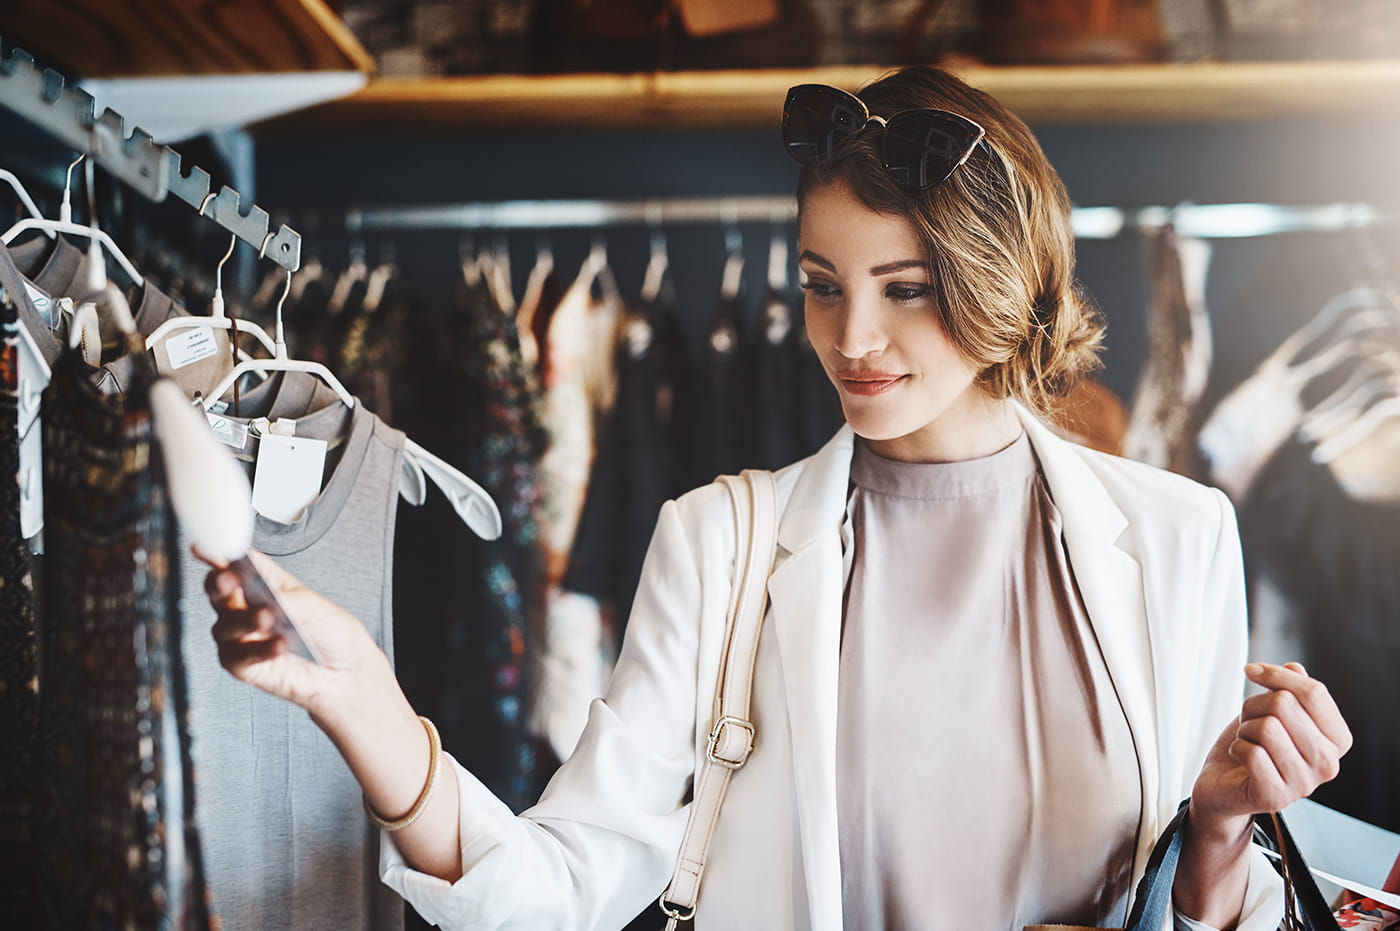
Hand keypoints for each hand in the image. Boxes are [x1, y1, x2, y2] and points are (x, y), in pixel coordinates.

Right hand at [199, 548, 389, 719]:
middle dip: (220, 583)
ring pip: (225, 625)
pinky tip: (278, 645)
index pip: (239, 565)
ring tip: (268, 618)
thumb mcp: (314, 605)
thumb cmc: (332, 633)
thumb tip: (262, 596)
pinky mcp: (243, 666)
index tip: (214, 551)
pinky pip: (239, 656)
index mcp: (266, 584)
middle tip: (229, 581)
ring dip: (246, 620)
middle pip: (220, 591)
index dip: (223, 556)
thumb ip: (284, 597)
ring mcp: (243, 637)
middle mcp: (248, 608)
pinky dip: (258, 649)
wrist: (346, 672)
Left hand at [1190, 662, 1351, 838]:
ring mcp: (1305, 784)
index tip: (1252, 671)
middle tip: (1250, 724)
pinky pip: (1251, 752)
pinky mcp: (1276, 797)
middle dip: (1255, 705)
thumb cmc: (1252, 746)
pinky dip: (1237, 748)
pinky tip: (1241, 760)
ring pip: (1267, 727)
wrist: (1223, 786)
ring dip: (1245, 729)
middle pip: (1285, 704)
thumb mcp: (1271, 711)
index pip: (1315, 692)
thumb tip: (1295, 667)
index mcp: (1337, 740)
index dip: (1277, 675)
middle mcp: (1329, 764)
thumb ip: (1289, 690)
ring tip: (1248, 743)